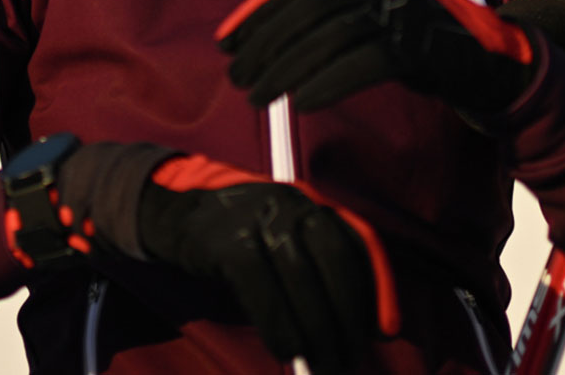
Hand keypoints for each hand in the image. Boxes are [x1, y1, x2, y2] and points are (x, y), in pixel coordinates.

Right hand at [139, 155, 398, 373]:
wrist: (179, 214)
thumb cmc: (244, 238)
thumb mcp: (287, 238)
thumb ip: (319, 269)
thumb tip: (359, 327)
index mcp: (313, 206)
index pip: (356, 246)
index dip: (377, 289)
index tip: (385, 332)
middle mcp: (293, 205)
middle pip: (333, 264)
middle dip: (345, 319)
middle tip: (346, 362)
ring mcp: (259, 220)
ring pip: (300, 279)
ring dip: (315, 331)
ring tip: (320, 366)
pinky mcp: (229, 242)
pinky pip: (261, 289)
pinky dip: (277, 325)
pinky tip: (285, 350)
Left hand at [218, 0, 534, 116]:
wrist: (495, 66)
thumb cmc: (425, 51)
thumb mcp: (373, 31)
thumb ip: (334, 27)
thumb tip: (274, 45)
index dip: (260, 12)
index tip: (227, 41)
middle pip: (311, 10)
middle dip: (267, 43)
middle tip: (237, 77)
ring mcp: (405, 14)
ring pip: (333, 35)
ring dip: (289, 66)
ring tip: (258, 95)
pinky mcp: (424, 46)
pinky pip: (369, 61)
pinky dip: (333, 80)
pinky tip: (305, 101)